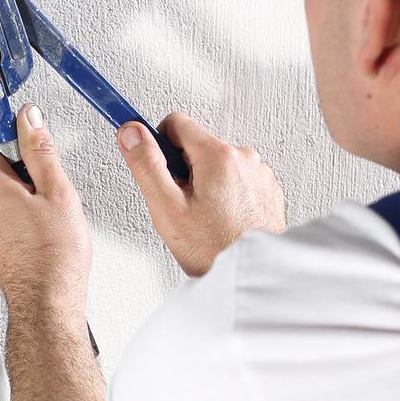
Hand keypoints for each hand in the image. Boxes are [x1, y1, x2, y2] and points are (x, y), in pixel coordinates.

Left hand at [0, 104, 92, 316]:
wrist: (49, 304)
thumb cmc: (53, 258)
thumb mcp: (57, 191)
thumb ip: (41, 151)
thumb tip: (30, 119)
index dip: (11, 120)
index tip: (26, 113)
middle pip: (0, 159)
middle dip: (27, 154)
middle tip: (54, 163)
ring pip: (10, 185)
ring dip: (32, 182)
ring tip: (58, 197)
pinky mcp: (3, 239)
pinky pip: (14, 207)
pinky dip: (32, 204)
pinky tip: (53, 217)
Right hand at [116, 112, 285, 275]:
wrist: (253, 277)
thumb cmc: (216, 250)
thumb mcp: (168, 209)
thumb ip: (147, 165)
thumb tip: (132, 134)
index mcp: (219, 156)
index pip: (176, 123)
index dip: (157, 143)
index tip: (149, 158)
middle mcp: (244, 158)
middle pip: (197, 146)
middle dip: (182, 170)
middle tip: (181, 205)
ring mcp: (259, 174)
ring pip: (216, 164)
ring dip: (205, 184)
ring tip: (203, 219)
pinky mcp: (267, 190)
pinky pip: (236, 180)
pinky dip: (225, 195)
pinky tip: (221, 221)